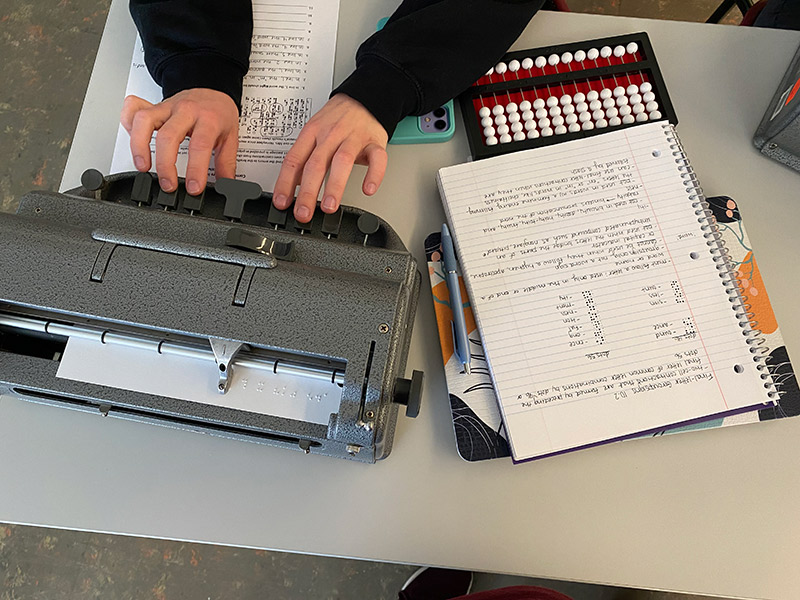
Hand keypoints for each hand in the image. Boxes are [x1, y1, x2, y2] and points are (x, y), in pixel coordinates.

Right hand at [120, 88, 239, 194]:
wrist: (212, 90)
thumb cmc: (219, 113)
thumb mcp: (230, 137)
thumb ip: (226, 163)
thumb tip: (226, 185)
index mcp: (207, 119)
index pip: (199, 146)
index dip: (195, 170)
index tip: (194, 188)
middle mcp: (185, 111)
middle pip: (168, 136)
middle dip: (165, 165)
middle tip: (168, 185)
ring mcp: (166, 108)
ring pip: (144, 121)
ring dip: (139, 146)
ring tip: (143, 167)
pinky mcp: (154, 107)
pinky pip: (134, 110)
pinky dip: (126, 123)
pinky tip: (131, 139)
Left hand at [272, 93, 388, 222]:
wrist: (366, 97)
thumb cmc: (338, 119)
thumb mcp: (314, 131)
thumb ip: (305, 156)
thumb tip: (293, 186)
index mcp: (312, 132)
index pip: (294, 159)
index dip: (285, 183)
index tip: (283, 203)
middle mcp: (331, 135)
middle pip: (316, 163)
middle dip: (308, 191)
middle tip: (304, 213)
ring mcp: (353, 138)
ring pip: (342, 161)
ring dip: (334, 186)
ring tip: (329, 206)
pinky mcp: (374, 141)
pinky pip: (377, 159)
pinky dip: (374, 175)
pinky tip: (368, 189)